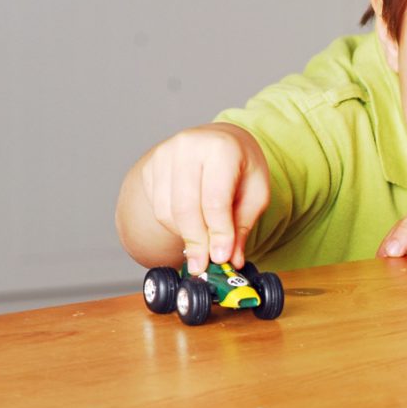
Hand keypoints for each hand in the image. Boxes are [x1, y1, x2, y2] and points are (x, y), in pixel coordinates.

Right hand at [140, 123, 269, 273]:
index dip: (218, 233)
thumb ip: (243, 225)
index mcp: (221, 148)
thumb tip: (232, 259)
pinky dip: (175, 226)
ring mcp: (164, 155)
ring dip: (186, 236)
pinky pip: (158, 209)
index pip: (215, 200)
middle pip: (186, 208)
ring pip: (168, 212)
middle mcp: (188, 147)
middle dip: (197, 242)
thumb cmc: (240, 166)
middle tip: (204, 265)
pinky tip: (191, 226)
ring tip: (204, 245)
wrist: (216, 142)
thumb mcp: (256, 192)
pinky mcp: (150, 168)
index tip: (221, 258)